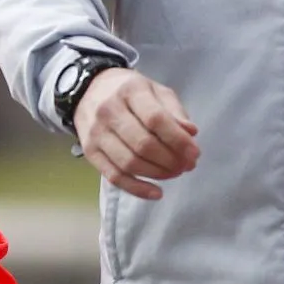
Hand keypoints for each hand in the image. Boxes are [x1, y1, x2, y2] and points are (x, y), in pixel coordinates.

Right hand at [74, 67, 200, 199]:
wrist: (89, 90)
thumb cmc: (129, 92)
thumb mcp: (155, 90)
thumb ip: (174, 111)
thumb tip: (191, 133)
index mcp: (130, 90)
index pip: (156, 119)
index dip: (178, 140)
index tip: (194, 153)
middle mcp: (109, 110)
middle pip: (143, 144)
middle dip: (170, 160)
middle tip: (186, 166)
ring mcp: (96, 133)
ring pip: (129, 163)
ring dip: (157, 174)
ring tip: (174, 173)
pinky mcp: (90, 151)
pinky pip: (114, 176)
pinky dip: (137, 189)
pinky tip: (156, 193)